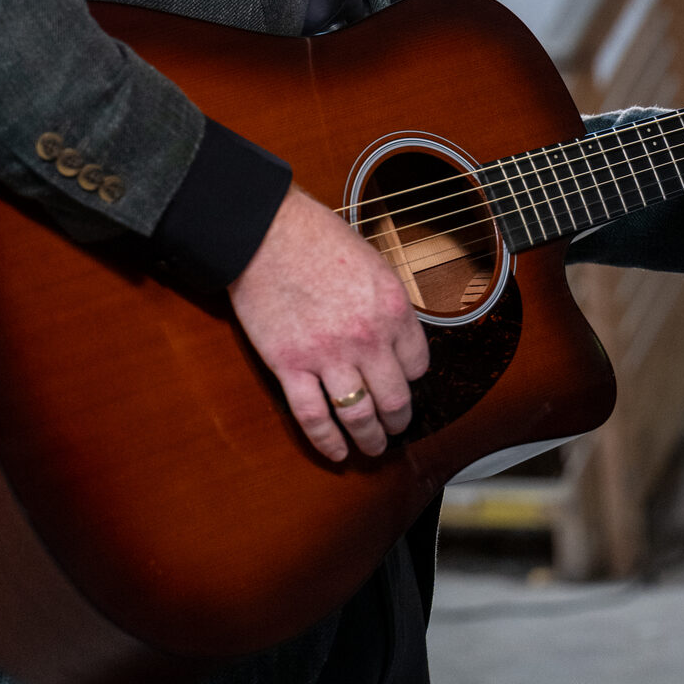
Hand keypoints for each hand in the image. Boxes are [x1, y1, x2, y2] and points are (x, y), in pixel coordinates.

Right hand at [227, 186, 429, 462]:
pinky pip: (313, 417)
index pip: (418, 364)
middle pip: (395, 399)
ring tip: (373, 448)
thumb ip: (386, 302)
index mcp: (392, 308)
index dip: (413, 378)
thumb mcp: (371, 261)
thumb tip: (394, 333)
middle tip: (397, 427)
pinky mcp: (290, 366)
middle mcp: (367, 338)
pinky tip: (337, 453)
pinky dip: (327, 442)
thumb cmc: (315, 236)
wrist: (265, 231)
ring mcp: (327, 356)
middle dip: (399, 420)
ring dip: (370, 439)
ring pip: (359, 416)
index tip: (405, 382)